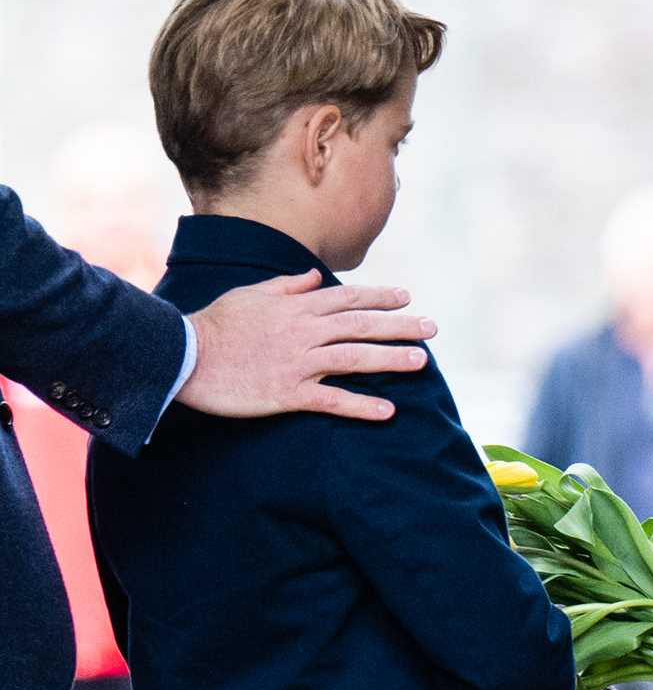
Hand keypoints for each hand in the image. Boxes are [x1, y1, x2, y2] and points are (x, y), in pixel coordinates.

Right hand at [178, 270, 436, 420]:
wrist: (182, 355)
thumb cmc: (215, 324)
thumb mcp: (251, 294)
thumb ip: (287, 285)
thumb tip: (314, 277)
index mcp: (296, 306)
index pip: (347, 298)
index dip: (380, 297)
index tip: (406, 298)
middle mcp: (303, 331)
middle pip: (361, 325)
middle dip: (400, 325)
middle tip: (432, 328)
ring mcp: (297, 362)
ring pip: (354, 358)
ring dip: (391, 360)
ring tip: (422, 363)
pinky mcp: (287, 392)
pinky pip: (332, 400)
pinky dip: (361, 405)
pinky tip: (388, 411)